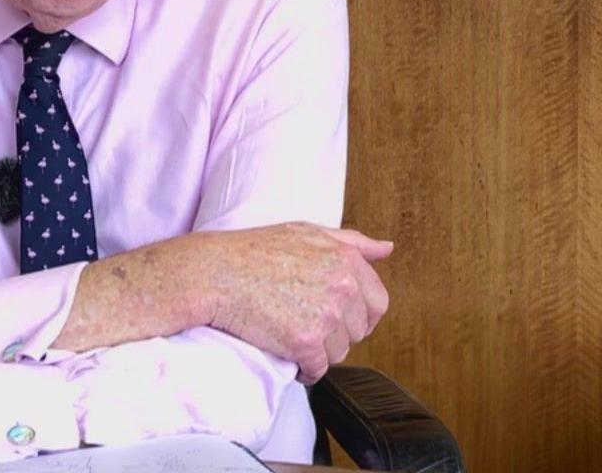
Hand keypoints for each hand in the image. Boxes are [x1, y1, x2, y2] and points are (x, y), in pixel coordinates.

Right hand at [197, 223, 392, 382]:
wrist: (215, 274)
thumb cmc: (255, 251)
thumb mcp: (307, 232)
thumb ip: (352, 242)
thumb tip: (386, 249)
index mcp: (347, 260)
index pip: (378, 302)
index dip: (360, 315)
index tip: (339, 318)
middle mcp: (343, 287)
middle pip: (358, 331)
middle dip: (336, 333)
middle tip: (306, 324)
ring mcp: (326, 316)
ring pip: (339, 353)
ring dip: (319, 351)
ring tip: (292, 334)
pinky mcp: (306, 342)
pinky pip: (318, 370)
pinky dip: (304, 369)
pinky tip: (287, 353)